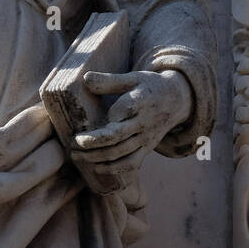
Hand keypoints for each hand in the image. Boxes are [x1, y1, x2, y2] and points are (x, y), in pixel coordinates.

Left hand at [72, 69, 192, 190]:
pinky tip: (96, 168)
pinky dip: (114, 169)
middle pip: (117, 137)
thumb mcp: (132, 78)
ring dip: (97, 157)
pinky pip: (131, 164)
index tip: (86, 121)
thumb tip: (85, 79)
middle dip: (92, 143)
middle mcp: (144, 123)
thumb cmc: (148, 87)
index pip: (123, 111)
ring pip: (121, 153)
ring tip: (76, 155)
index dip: (105, 117)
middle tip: (72, 143)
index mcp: (140, 102)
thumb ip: (109, 81)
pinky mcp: (147, 149)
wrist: (176, 100)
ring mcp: (146, 138)